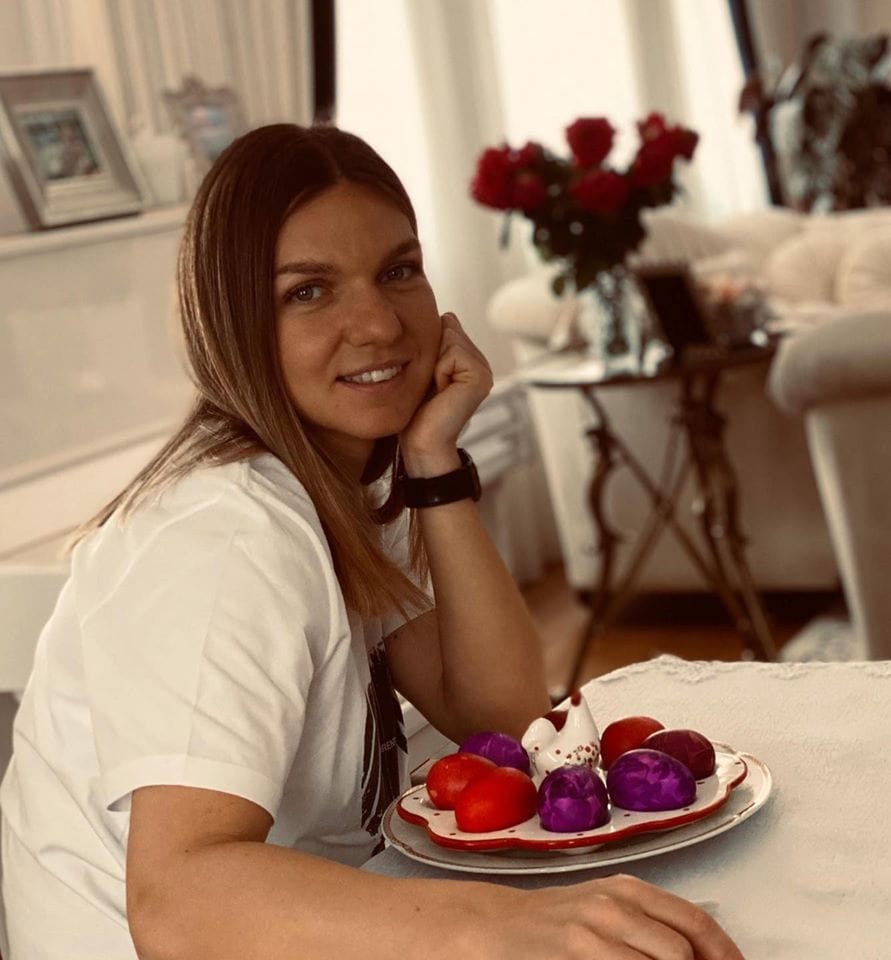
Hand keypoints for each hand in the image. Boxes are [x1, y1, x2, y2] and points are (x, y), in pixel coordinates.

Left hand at [400, 313, 492, 474]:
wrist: (422, 442)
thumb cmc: (416, 411)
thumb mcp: (424, 370)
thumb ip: (436, 343)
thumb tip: (447, 316)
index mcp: (469, 361)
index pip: (446, 325)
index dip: (428, 348)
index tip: (428, 379)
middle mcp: (480, 364)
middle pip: (448, 328)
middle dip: (431, 354)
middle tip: (432, 386)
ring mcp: (484, 370)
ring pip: (449, 338)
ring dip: (433, 364)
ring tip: (436, 390)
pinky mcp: (480, 378)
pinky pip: (452, 352)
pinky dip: (439, 371)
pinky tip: (442, 392)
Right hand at [461, 874, 743, 959]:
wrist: (493, 926)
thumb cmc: (552, 924)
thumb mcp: (603, 909)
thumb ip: (648, 925)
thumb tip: (695, 953)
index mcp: (627, 890)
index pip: (695, 923)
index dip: (725, 954)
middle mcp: (613, 906)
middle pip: (681, 952)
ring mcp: (592, 934)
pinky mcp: (574, 956)